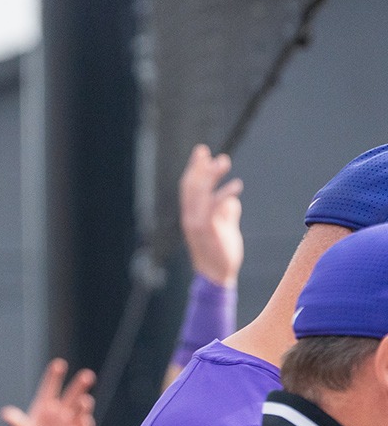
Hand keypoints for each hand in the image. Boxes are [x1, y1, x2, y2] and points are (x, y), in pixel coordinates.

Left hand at [3, 359, 96, 425]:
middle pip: (70, 396)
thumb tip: (5, 413)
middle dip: (79, 386)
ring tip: (84, 401)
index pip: (49, 389)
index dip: (54, 377)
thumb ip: (15, 423)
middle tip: (87, 375)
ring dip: (84, 406)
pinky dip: (86, 425)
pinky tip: (84, 422)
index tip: (59, 364)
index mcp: (42, 409)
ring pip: (80, 411)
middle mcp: (58, 414)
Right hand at [179, 144, 243, 285]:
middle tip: (206, 151)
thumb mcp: (225, 229)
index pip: (189, 187)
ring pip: (200, 193)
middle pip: (191, 186)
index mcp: (192, 215)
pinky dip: (224, 194)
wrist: (217, 275)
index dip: (194, 169)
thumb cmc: (221, 253)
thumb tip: (231, 201)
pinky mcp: (209, 230)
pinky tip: (236, 186)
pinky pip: (215, 207)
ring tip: (223, 162)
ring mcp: (197, 224)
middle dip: (198, 167)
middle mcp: (190, 217)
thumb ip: (226, 214)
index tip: (201, 153)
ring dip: (211, 176)